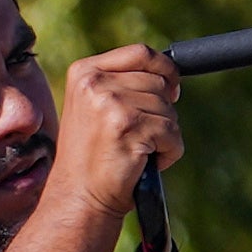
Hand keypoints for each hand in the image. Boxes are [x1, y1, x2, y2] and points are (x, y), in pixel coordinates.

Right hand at [52, 41, 182, 205]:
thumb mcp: (96, 107)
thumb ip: (122, 84)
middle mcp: (94, 83)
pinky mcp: (130, 127)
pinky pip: (173, 133)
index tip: (171, 90)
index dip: (165, 70)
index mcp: (84, 72)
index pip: (141, 53)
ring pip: (169, 110)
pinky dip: (169, 152)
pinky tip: (143, 163)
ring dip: (163, 134)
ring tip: (135, 151)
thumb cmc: (92, 156)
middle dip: (160, 111)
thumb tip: (170, 75)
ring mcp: (111, 103)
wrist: (78, 197)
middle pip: (159, 83)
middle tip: (135, 136)